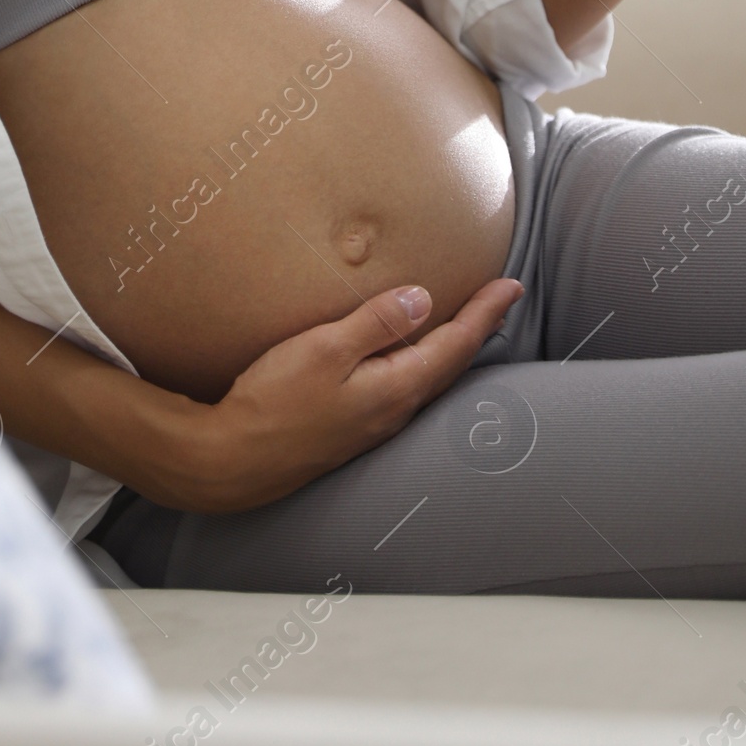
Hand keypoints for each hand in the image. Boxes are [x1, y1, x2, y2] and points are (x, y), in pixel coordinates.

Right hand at [177, 276, 523, 513]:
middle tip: (501, 297)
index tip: (511, 285)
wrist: (235, 460)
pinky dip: (425, 361)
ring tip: (468, 322)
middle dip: (479, 327)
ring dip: (454, 346)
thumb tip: (424, 299)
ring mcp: (376, 423)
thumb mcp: (324, 349)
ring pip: (430, 377)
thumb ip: (376, 323)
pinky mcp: (355, 427)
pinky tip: (413, 355)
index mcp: (395, 387)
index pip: (456, 343)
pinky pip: (407, 387)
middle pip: (451, 363)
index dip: (486, 312)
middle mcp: (395, 410)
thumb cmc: (274, 402)